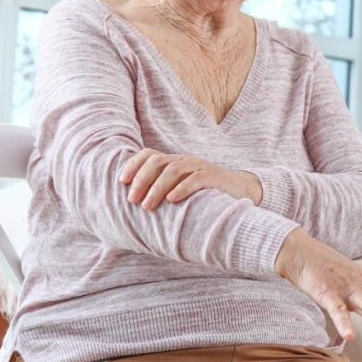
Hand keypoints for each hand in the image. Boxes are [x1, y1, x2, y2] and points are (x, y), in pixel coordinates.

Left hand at [118, 148, 254, 209]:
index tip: (122, 181)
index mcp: (175, 162)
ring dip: (157, 188)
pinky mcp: (214, 177)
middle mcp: (185, 161)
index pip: (149, 155)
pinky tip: (172, 200)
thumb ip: (162, 192)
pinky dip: (182, 188)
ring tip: (147, 206)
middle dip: (142, 180)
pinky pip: (196, 178)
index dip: (134, 165)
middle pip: (158, 161)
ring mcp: (200, 167)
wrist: (240, 191)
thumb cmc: (204, 195)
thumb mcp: (181, 189)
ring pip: (174, 169)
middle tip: (132, 200)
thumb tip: (134, 205)